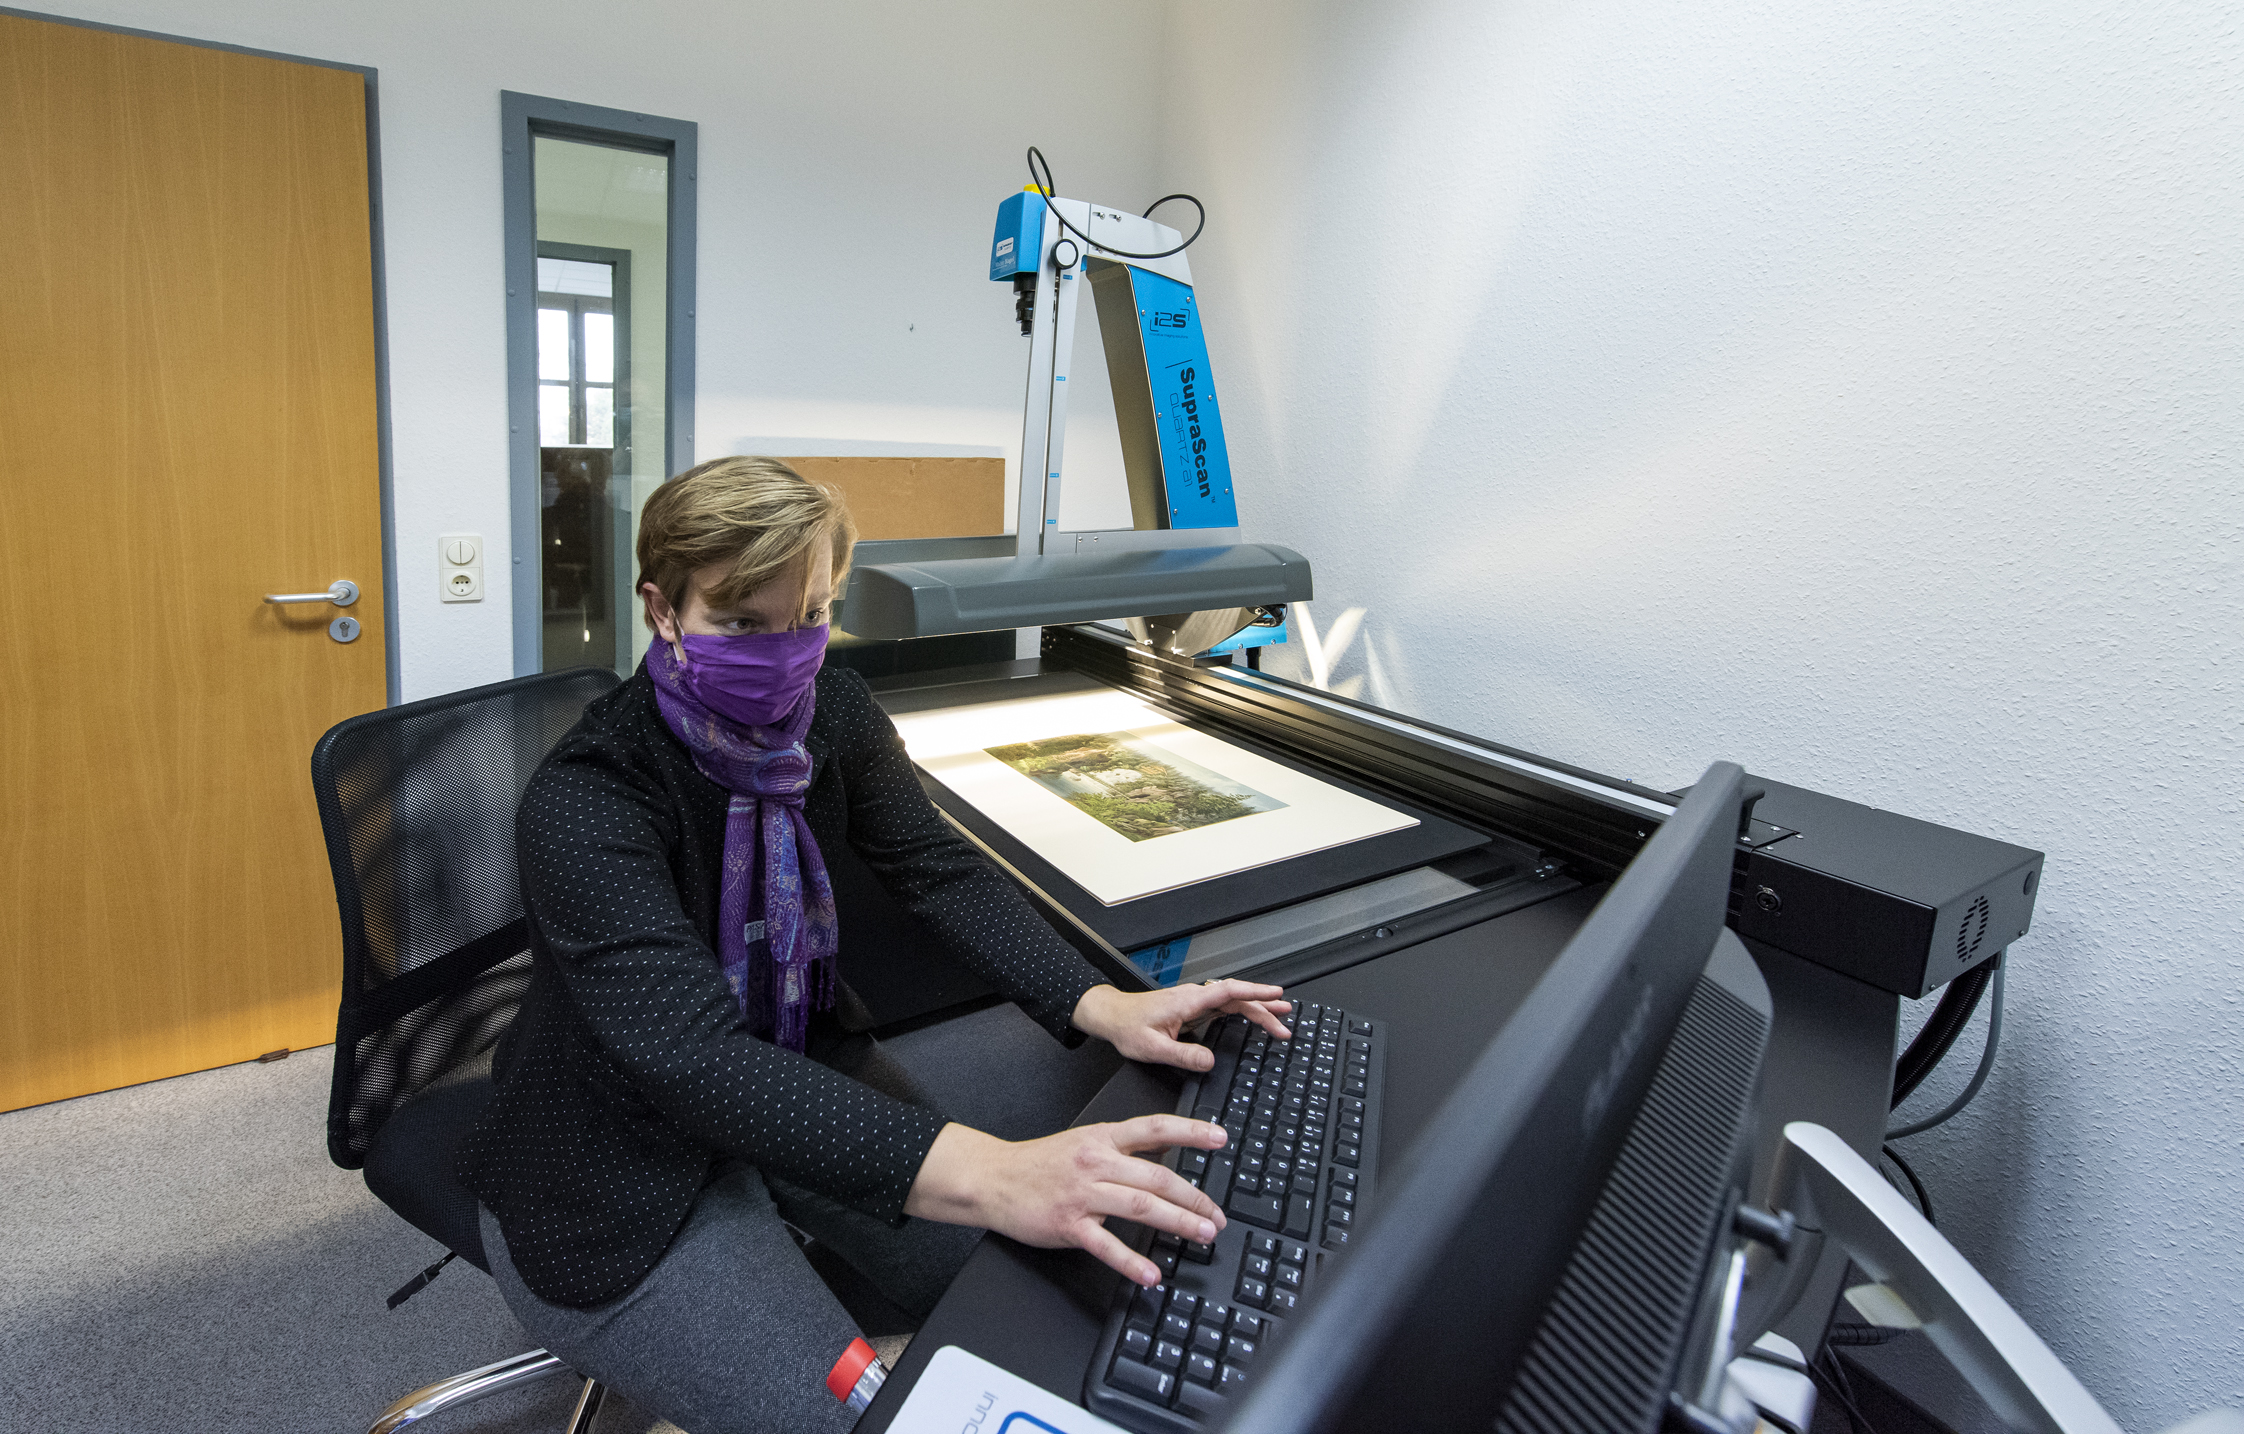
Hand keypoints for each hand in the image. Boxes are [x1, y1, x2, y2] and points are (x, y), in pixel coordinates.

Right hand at [904, 1116, 1229, 1284]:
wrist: (991, 1178)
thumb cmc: (1038, 1164)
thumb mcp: (1084, 1141)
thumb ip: (1124, 1146)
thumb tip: (1165, 1148)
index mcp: (1103, 1138)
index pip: (1155, 1129)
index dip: (1190, 1131)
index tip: (1219, 1138)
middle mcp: (1097, 1162)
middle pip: (1157, 1177)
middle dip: (1194, 1197)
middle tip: (1217, 1216)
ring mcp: (1083, 1194)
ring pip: (1140, 1206)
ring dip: (1178, 1222)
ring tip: (1202, 1235)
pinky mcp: (1067, 1224)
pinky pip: (1106, 1245)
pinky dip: (1132, 1262)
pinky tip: (1152, 1274)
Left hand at [1071, 979, 1291, 1071]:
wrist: (1112, 1016)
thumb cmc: (1128, 1027)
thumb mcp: (1153, 1047)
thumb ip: (1182, 1055)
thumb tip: (1209, 1062)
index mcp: (1187, 1002)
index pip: (1228, 992)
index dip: (1254, 992)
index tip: (1276, 995)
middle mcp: (1194, 998)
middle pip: (1237, 998)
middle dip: (1264, 1007)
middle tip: (1285, 1023)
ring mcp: (1194, 1002)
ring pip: (1232, 1001)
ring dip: (1257, 1009)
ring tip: (1280, 1019)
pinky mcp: (1193, 1009)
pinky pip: (1224, 1007)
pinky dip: (1243, 1011)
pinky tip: (1254, 1017)